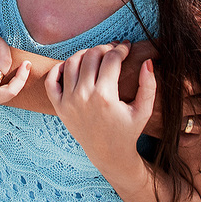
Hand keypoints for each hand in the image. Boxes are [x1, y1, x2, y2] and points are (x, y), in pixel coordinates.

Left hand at [44, 43, 156, 168]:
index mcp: (105, 97)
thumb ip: (149, 85)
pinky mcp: (59, 107)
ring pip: (72, 62)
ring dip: (85, 53)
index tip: (127, 46)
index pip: (111, 59)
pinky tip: (74, 66)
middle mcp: (84, 96)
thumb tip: (147, 61)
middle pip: (92, 56)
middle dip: (105, 48)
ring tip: (97, 56)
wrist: (109, 154)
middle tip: (114, 50)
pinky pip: (51, 80)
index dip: (121, 48)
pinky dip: (59, 68)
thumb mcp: (143, 110)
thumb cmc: (128, 131)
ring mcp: (68, 101)